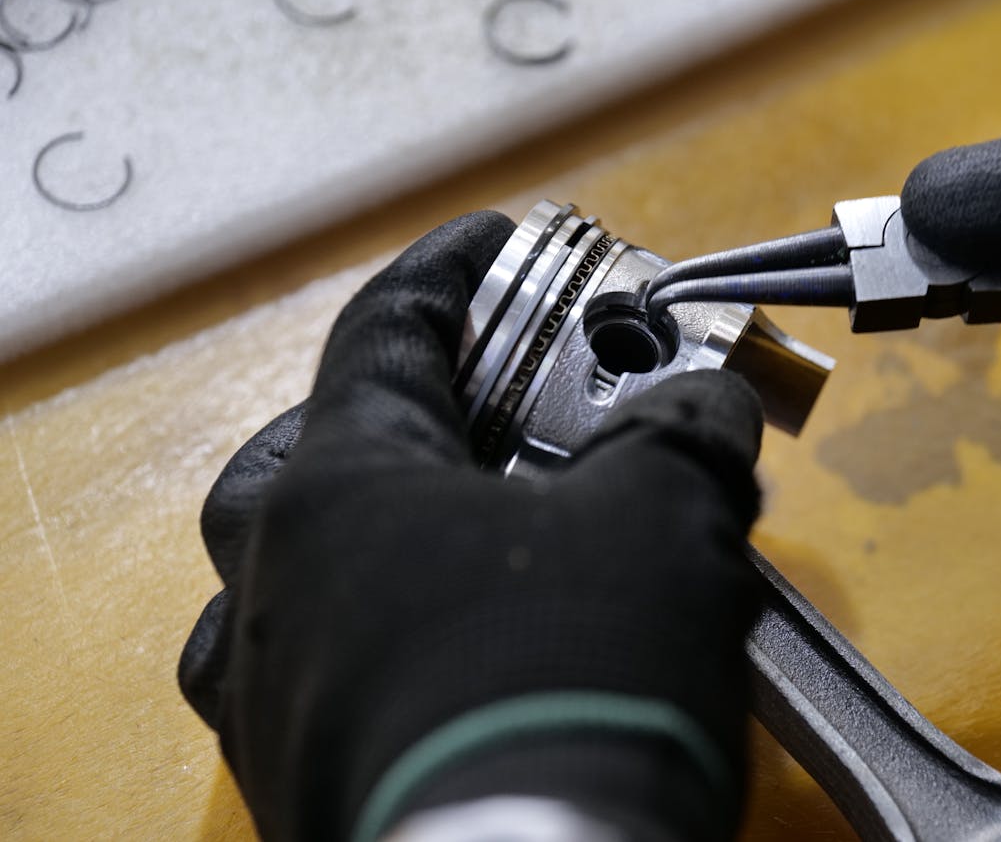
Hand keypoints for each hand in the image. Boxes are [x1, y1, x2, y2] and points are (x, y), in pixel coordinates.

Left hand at [177, 211, 764, 841]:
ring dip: (367, 542)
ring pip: (291, 581)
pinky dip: (380, 646)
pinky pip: (319, 680)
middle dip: (387, 415)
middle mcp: (279, 586)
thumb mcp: (663, 519)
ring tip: (459, 542)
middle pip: (305, 458)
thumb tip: (704, 404)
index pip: (386, 332)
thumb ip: (682, 432)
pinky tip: (456, 659)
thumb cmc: (576, 679)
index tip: (497, 240)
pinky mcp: (308, 780)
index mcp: (339, 491)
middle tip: (462, 414)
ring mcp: (275, 693)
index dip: (451, 272)